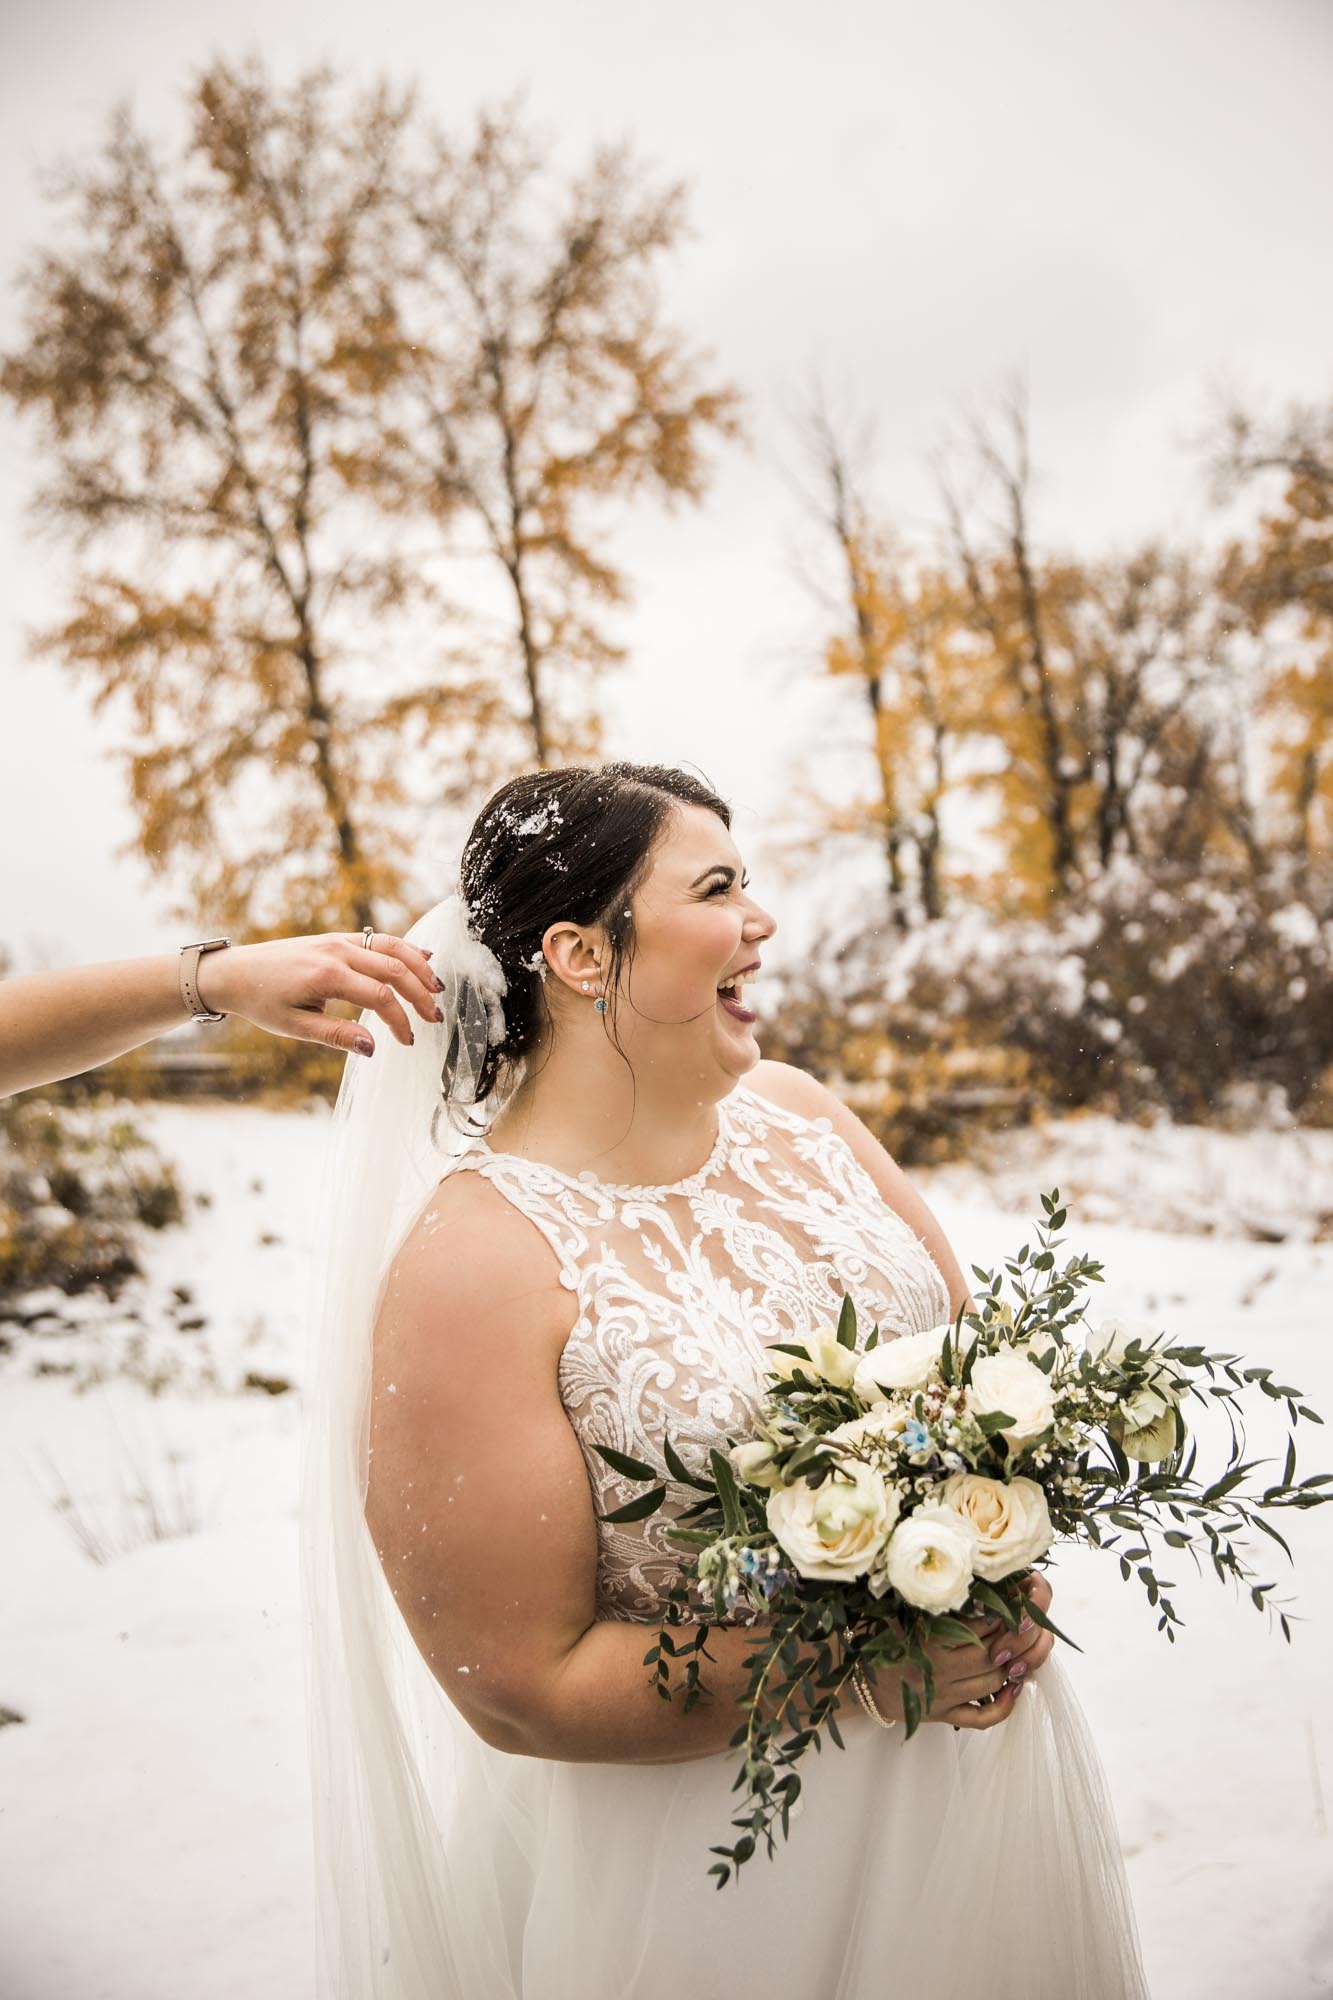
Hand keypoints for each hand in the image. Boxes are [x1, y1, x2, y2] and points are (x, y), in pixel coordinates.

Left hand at [197, 930, 443, 1057]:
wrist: (235, 972)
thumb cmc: (262, 1001)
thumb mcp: (294, 1026)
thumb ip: (335, 1035)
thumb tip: (372, 1048)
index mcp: (327, 975)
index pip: (380, 996)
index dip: (400, 1020)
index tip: (408, 1041)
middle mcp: (337, 951)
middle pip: (393, 968)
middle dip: (419, 994)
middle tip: (435, 1018)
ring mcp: (338, 940)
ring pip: (391, 947)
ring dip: (418, 966)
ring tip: (437, 988)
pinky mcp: (337, 938)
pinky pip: (378, 939)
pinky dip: (403, 949)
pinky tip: (422, 958)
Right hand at [857, 1570, 1055, 1732]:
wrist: (854, 1679)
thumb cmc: (878, 1636)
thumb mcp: (901, 1611)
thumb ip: (932, 1597)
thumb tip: (976, 1578)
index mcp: (928, 1640)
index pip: (981, 1626)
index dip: (1006, 1612)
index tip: (1019, 1598)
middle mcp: (938, 1671)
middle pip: (994, 1656)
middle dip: (1019, 1639)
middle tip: (1032, 1622)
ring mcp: (943, 1697)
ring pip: (993, 1684)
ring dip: (1016, 1667)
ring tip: (1027, 1648)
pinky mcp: (942, 1716)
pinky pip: (982, 1719)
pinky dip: (1004, 1706)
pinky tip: (1015, 1688)